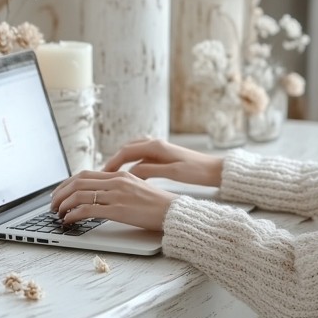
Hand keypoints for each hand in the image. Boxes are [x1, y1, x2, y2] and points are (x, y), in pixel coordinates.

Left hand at [51, 169, 174, 230]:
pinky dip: (73, 215)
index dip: (67, 183)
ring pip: (79, 194)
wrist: (173, 213)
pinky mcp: (117, 210)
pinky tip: (69, 220)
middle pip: (78, 182)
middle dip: (60, 193)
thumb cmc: (157, 205)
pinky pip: (87, 209)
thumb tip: (99, 195)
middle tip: (53, 204)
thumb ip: (117, 188)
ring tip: (58, 214)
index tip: (59, 192)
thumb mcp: (136, 189)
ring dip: (64, 204)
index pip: (85, 174)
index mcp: (119, 175)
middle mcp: (116, 181)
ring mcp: (116, 195)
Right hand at [103, 138, 222, 187]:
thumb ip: (150, 170)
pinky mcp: (163, 154)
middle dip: (115, 161)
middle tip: (104, 173)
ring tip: (114, 172)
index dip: (113, 162)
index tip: (103, 172)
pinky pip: (142, 154)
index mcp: (156, 146)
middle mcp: (156, 143)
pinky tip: (131, 170)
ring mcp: (159, 148)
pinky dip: (132, 160)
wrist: (214, 169)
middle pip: (128, 149)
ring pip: (134, 150)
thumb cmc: (196, 171)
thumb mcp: (172, 173)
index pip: (126, 151)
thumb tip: (132, 171)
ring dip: (123, 159)